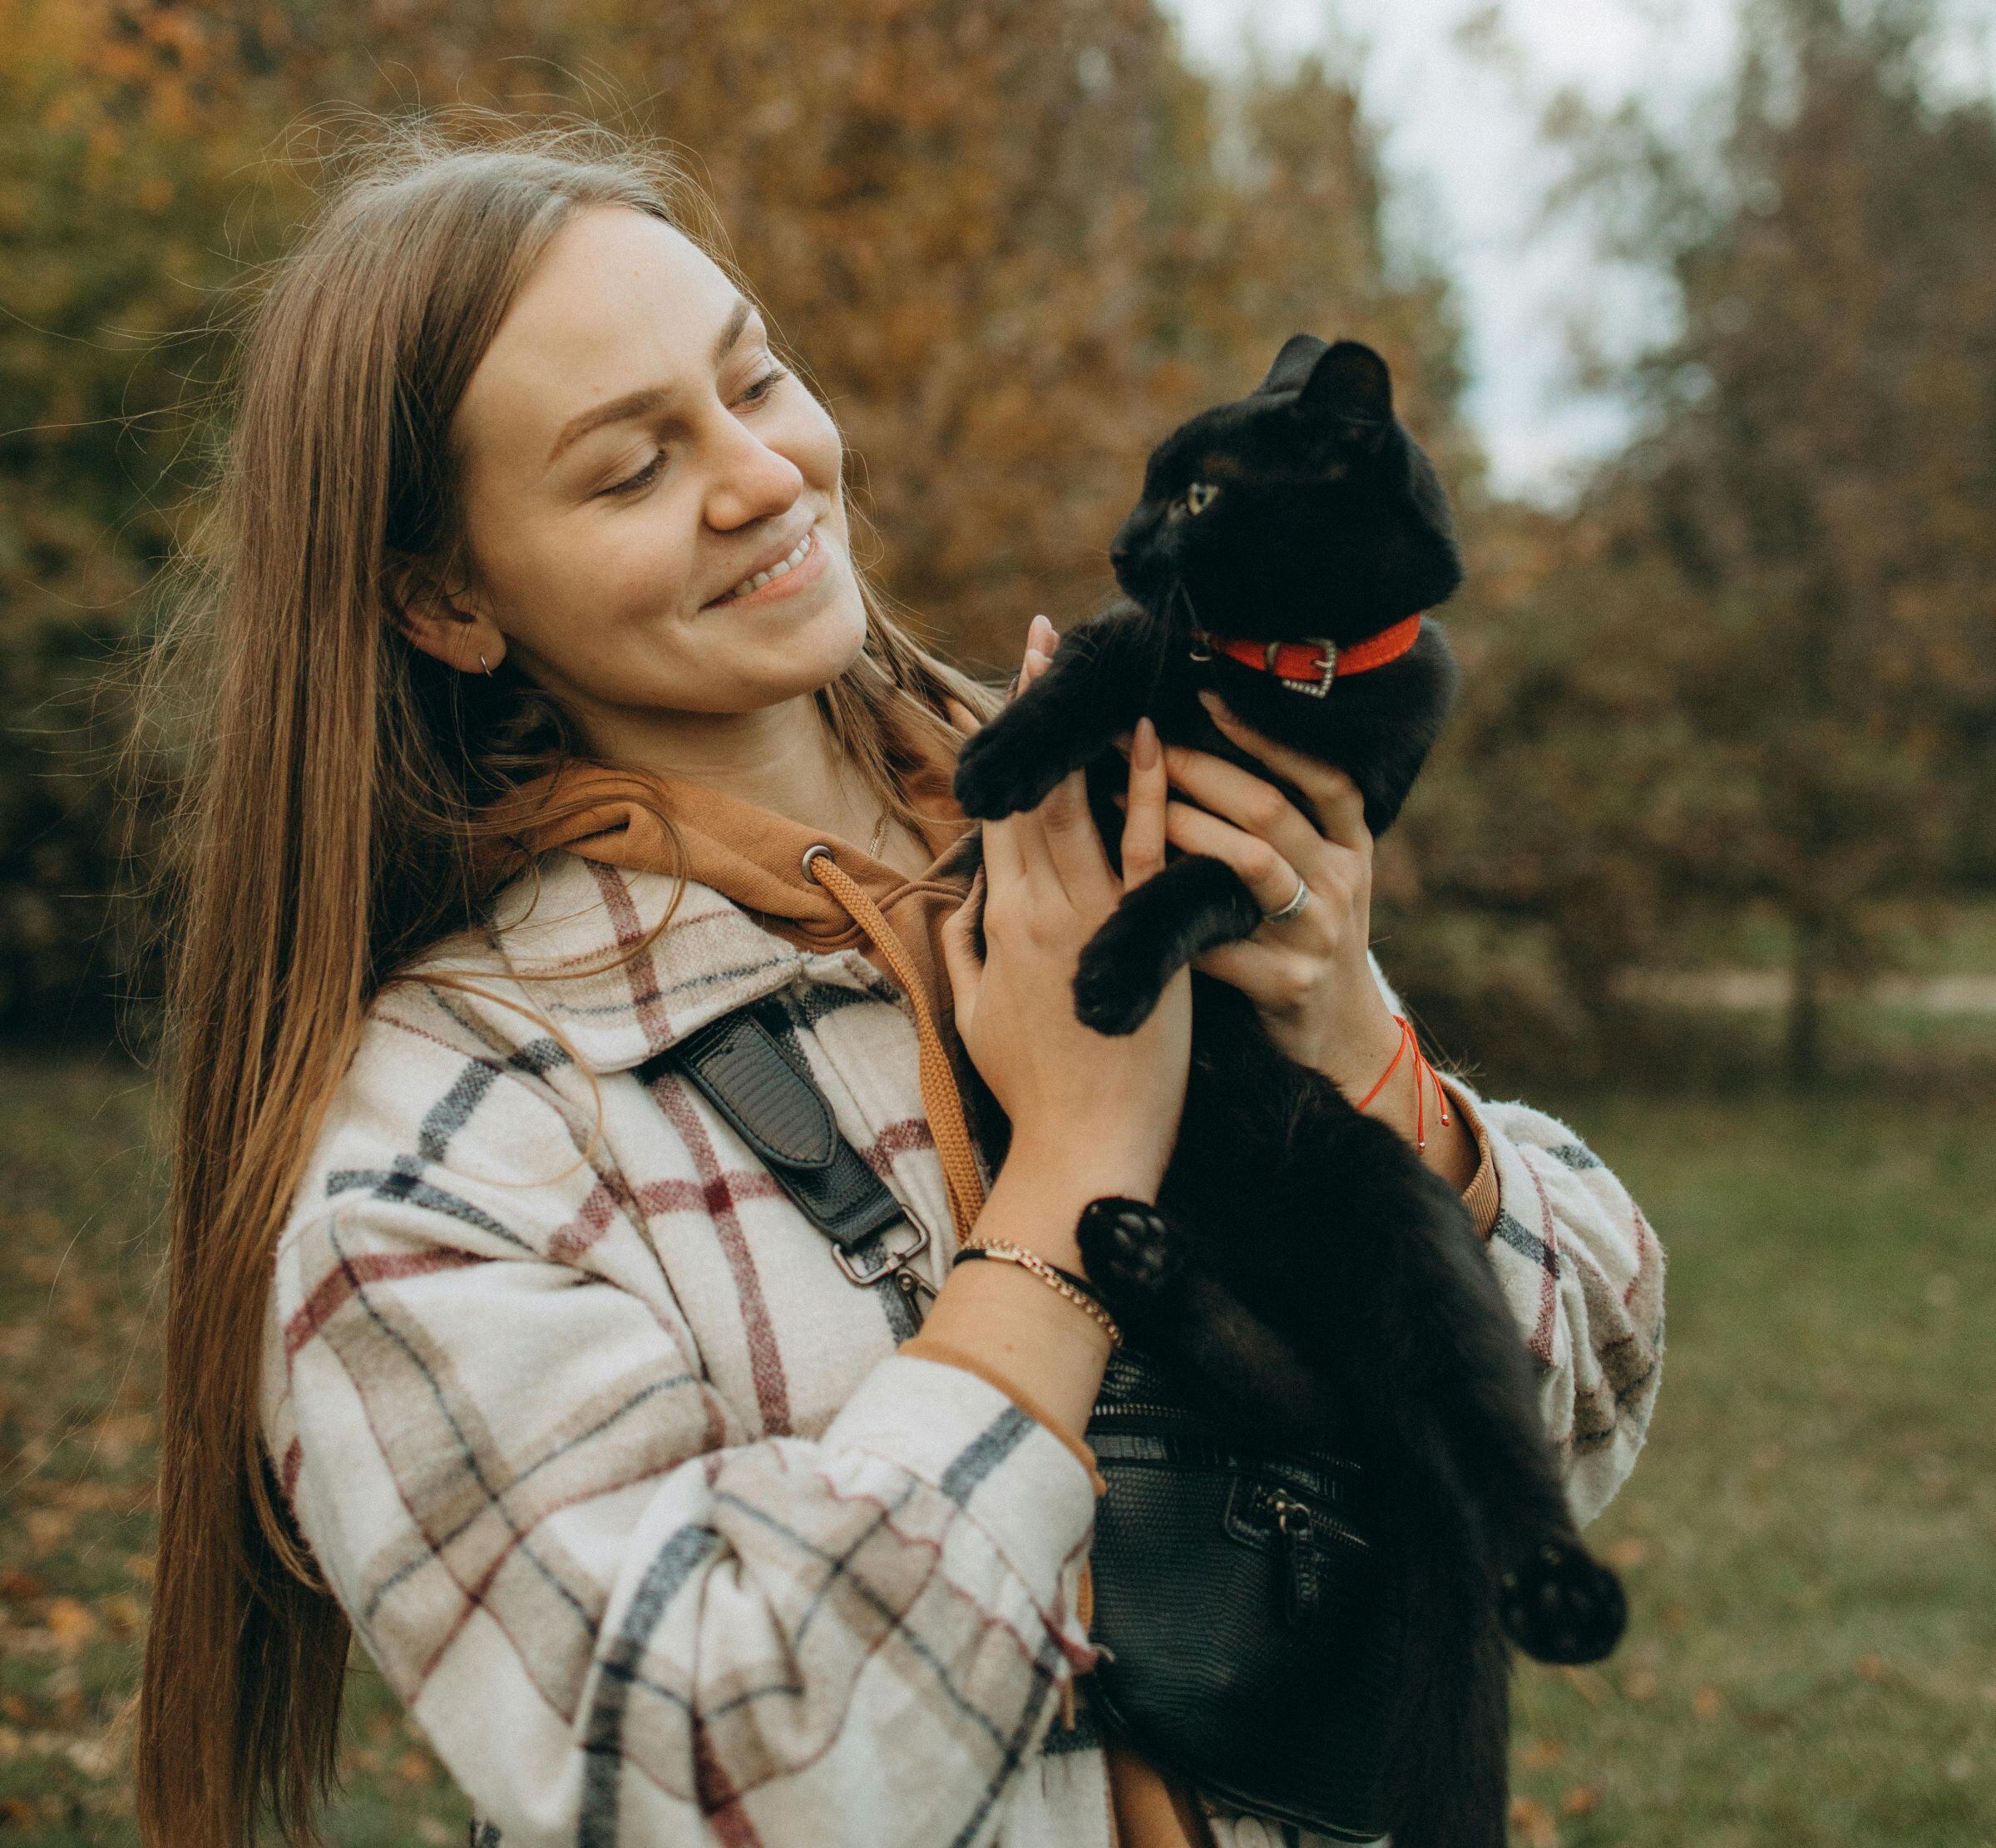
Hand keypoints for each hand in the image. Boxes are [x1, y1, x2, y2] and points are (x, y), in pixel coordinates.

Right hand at [941, 618, 1190, 1211]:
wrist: (1084, 1151)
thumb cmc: (1032, 1092)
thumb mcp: (974, 1015)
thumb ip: (967, 948)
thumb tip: (964, 900)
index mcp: (1000, 922)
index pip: (998, 815)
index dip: (999, 749)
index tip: (1002, 692)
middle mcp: (1037, 907)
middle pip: (1032, 791)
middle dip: (1033, 713)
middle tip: (1042, 639)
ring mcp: (1088, 918)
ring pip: (1077, 806)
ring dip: (1079, 730)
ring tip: (1081, 663)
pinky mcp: (1136, 937)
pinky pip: (1140, 852)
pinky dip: (1144, 792)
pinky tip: (1149, 738)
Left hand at [1110, 686, 1401, 1098]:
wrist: (1337, 1034)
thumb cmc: (1305, 933)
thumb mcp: (1318, 871)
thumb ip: (1282, 818)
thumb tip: (1202, 738)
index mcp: (1352, 843)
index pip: (1322, 775)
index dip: (1268, 736)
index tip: (1209, 696)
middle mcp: (1343, 881)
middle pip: (1270, 809)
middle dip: (1198, 771)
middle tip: (1140, 743)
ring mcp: (1318, 934)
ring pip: (1248, 865)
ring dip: (1183, 828)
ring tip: (1126, 804)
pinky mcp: (1286, 984)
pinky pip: (1220, 940)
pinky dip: (1174, 913)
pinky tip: (1129, 892)